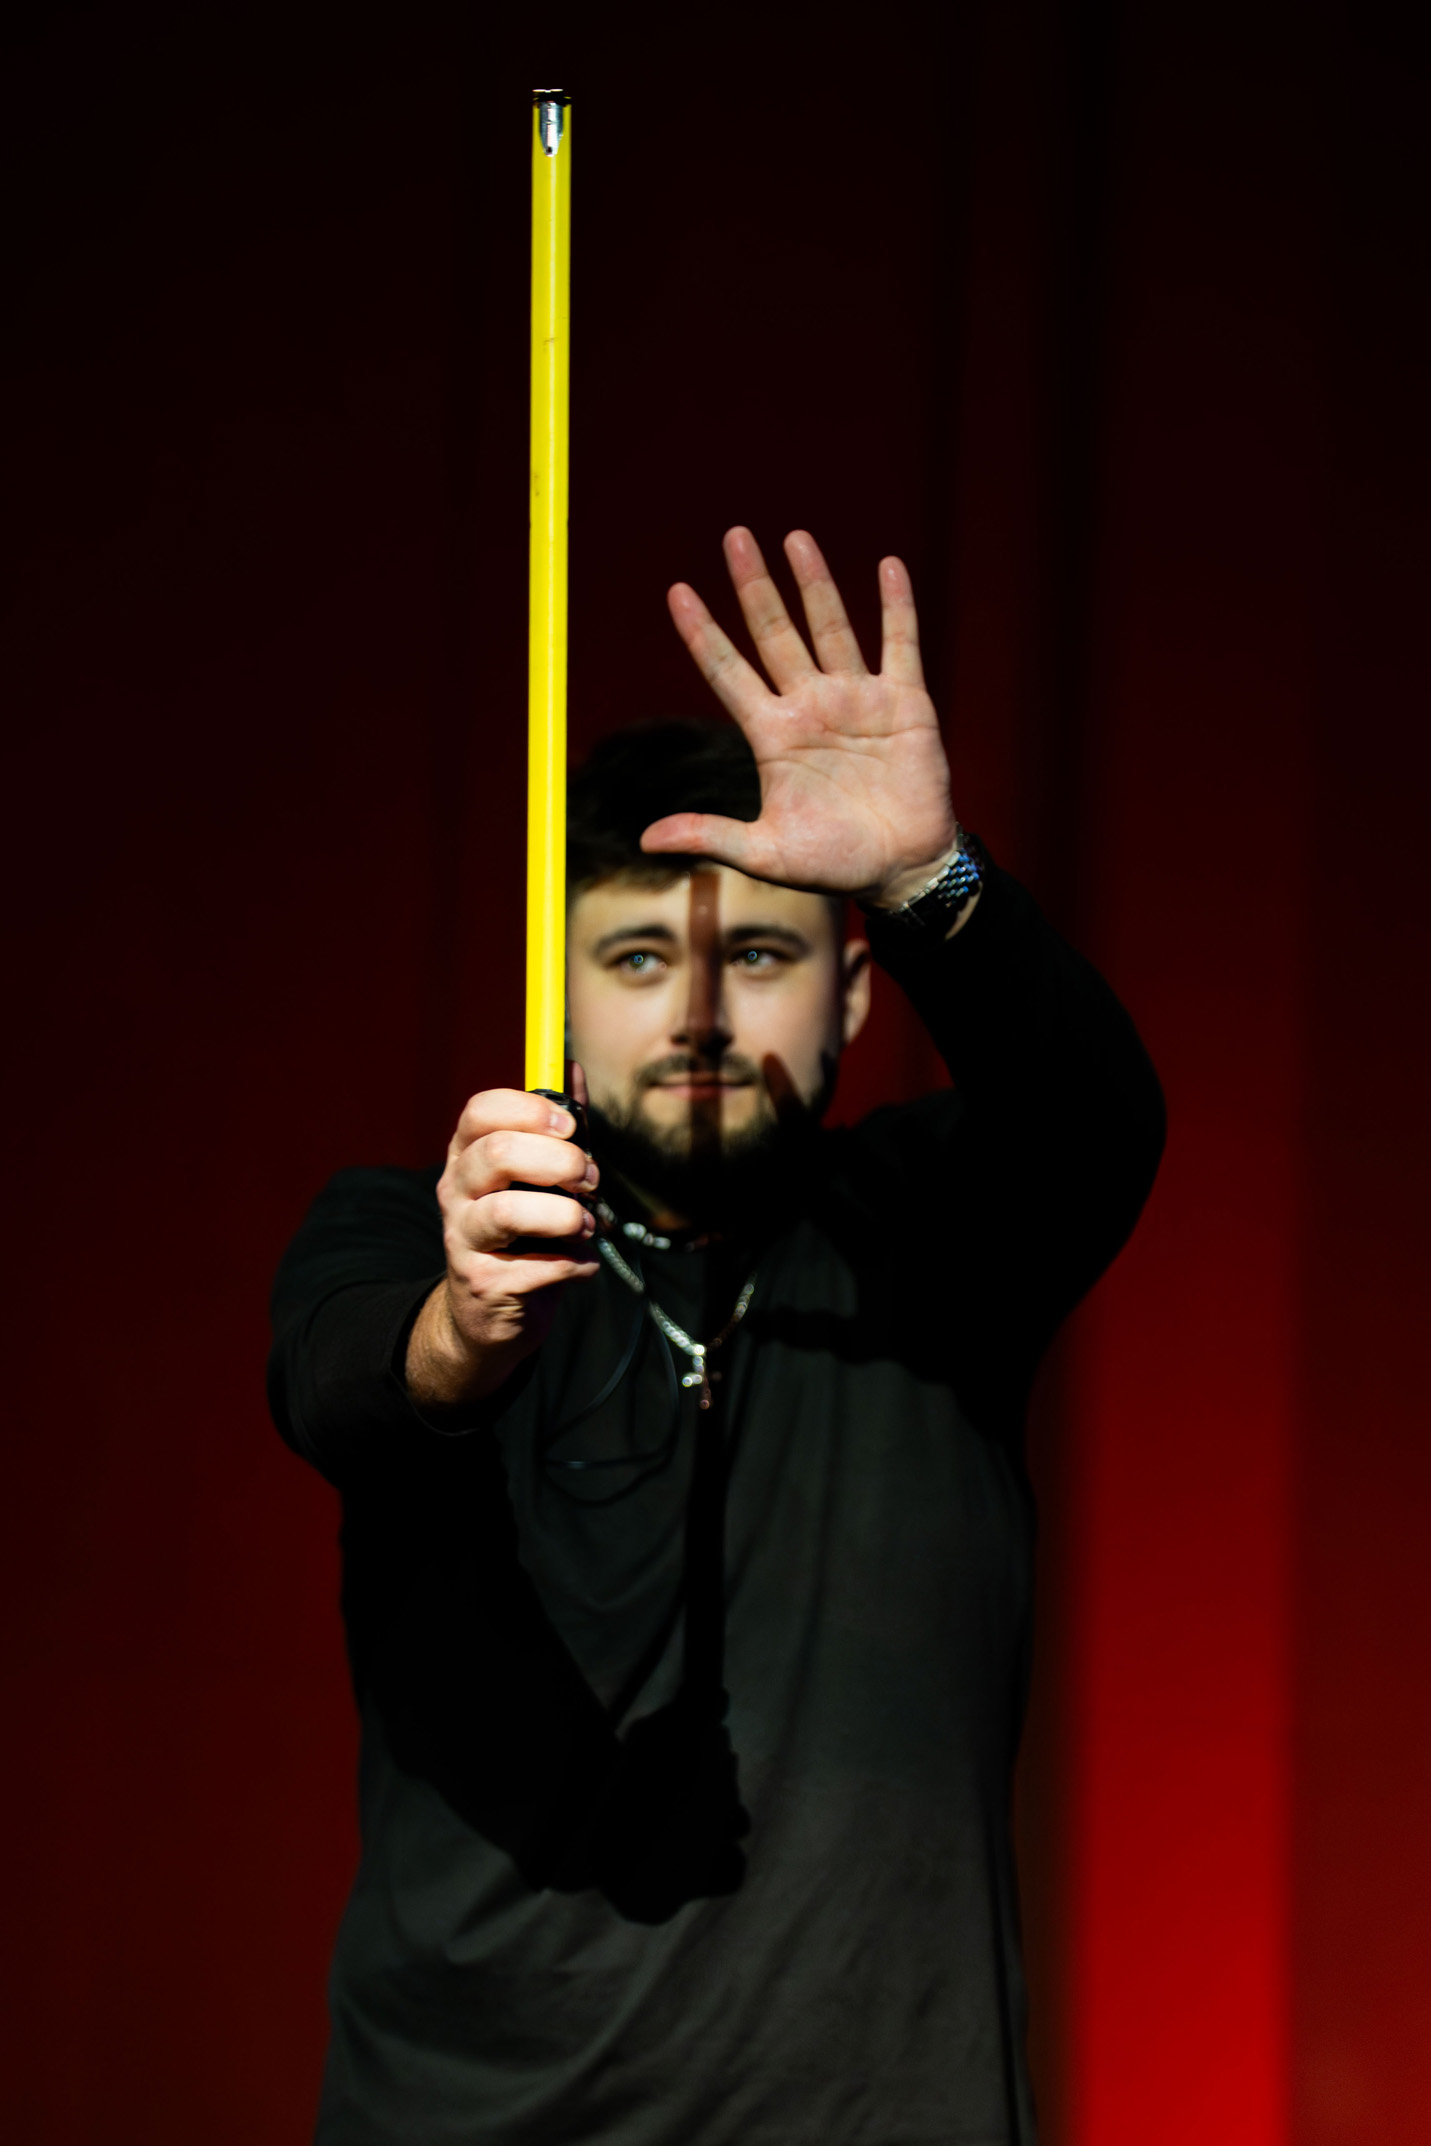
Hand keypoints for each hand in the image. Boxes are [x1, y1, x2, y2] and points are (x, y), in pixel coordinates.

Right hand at [406, 1082, 599, 1408]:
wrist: (491, 1313)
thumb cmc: (524, 1232)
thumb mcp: (540, 1176)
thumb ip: (559, 1128)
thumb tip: (573, 1067)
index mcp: (468, 1156)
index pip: (479, 1112)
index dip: (529, 1110)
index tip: (570, 1125)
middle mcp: (456, 1192)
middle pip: (497, 1154)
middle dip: (559, 1161)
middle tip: (590, 1179)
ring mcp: (462, 1239)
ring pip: (507, 1212)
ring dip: (566, 1216)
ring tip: (587, 1225)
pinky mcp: (482, 1283)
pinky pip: (537, 1267)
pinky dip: (575, 1264)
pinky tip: (582, 1263)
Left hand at [644, 527, 959, 907]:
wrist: (901, 870)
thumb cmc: (834, 863)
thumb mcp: (766, 854)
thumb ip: (711, 835)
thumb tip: (646, 840)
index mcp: (773, 736)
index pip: (728, 671)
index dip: (703, 633)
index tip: (678, 592)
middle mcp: (810, 706)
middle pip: (774, 633)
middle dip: (754, 586)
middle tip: (734, 536)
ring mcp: (857, 699)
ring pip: (831, 627)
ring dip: (815, 583)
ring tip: (795, 538)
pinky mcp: (905, 703)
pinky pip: (900, 644)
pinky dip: (896, 607)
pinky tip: (887, 567)